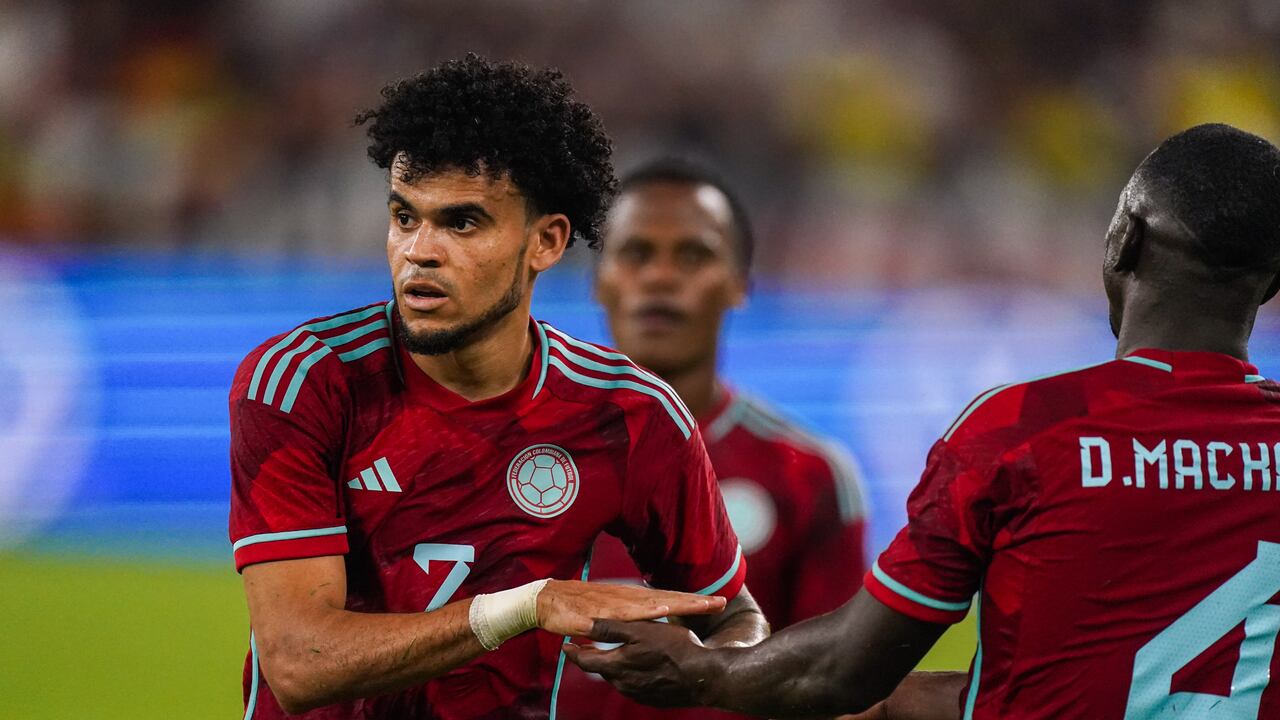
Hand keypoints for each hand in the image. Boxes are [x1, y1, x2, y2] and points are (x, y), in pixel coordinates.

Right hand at [536, 580, 724, 636]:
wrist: (545, 600)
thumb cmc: (576, 608)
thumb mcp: (608, 614)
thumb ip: (627, 617)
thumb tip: (646, 619)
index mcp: (631, 600)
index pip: (667, 600)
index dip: (691, 602)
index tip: (716, 603)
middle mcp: (628, 598)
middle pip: (668, 599)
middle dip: (695, 602)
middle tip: (721, 602)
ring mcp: (616, 603)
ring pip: (654, 603)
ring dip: (678, 603)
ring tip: (702, 605)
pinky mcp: (603, 611)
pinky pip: (628, 612)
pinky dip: (645, 610)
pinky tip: (661, 610)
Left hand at [562, 619, 715, 707]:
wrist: (704, 677)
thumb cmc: (674, 649)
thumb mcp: (641, 630)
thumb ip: (611, 628)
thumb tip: (584, 625)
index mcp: (617, 666)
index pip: (586, 661)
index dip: (574, 652)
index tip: (566, 646)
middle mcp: (623, 684)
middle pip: (601, 669)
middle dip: (595, 657)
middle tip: (588, 646)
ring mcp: (638, 693)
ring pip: (618, 677)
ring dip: (614, 665)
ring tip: (618, 652)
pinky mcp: (651, 698)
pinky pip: (634, 685)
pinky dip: (631, 673)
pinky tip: (642, 664)